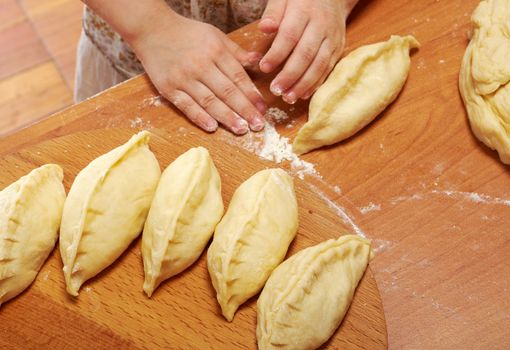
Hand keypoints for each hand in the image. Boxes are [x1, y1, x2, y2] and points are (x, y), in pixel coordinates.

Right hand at [132, 13, 266, 133]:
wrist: (152, 29)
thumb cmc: (187, 33)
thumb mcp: (215, 35)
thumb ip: (236, 52)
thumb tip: (258, 62)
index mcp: (215, 51)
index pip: (238, 77)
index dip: (252, 94)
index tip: (263, 108)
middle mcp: (201, 65)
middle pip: (227, 91)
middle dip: (245, 110)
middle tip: (258, 125)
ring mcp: (184, 78)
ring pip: (209, 101)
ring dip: (227, 117)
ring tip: (241, 129)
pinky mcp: (169, 88)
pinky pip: (186, 105)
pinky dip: (199, 117)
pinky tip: (212, 127)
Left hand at [259, 0, 355, 103]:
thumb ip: (273, 13)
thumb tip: (265, 28)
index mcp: (304, 10)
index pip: (290, 35)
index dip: (277, 54)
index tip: (264, 68)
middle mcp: (321, 25)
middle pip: (306, 54)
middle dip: (290, 75)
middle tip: (276, 90)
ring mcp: (332, 38)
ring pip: (320, 64)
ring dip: (304, 84)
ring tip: (288, 97)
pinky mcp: (338, 48)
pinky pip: (328, 68)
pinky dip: (316, 83)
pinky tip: (303, 94)